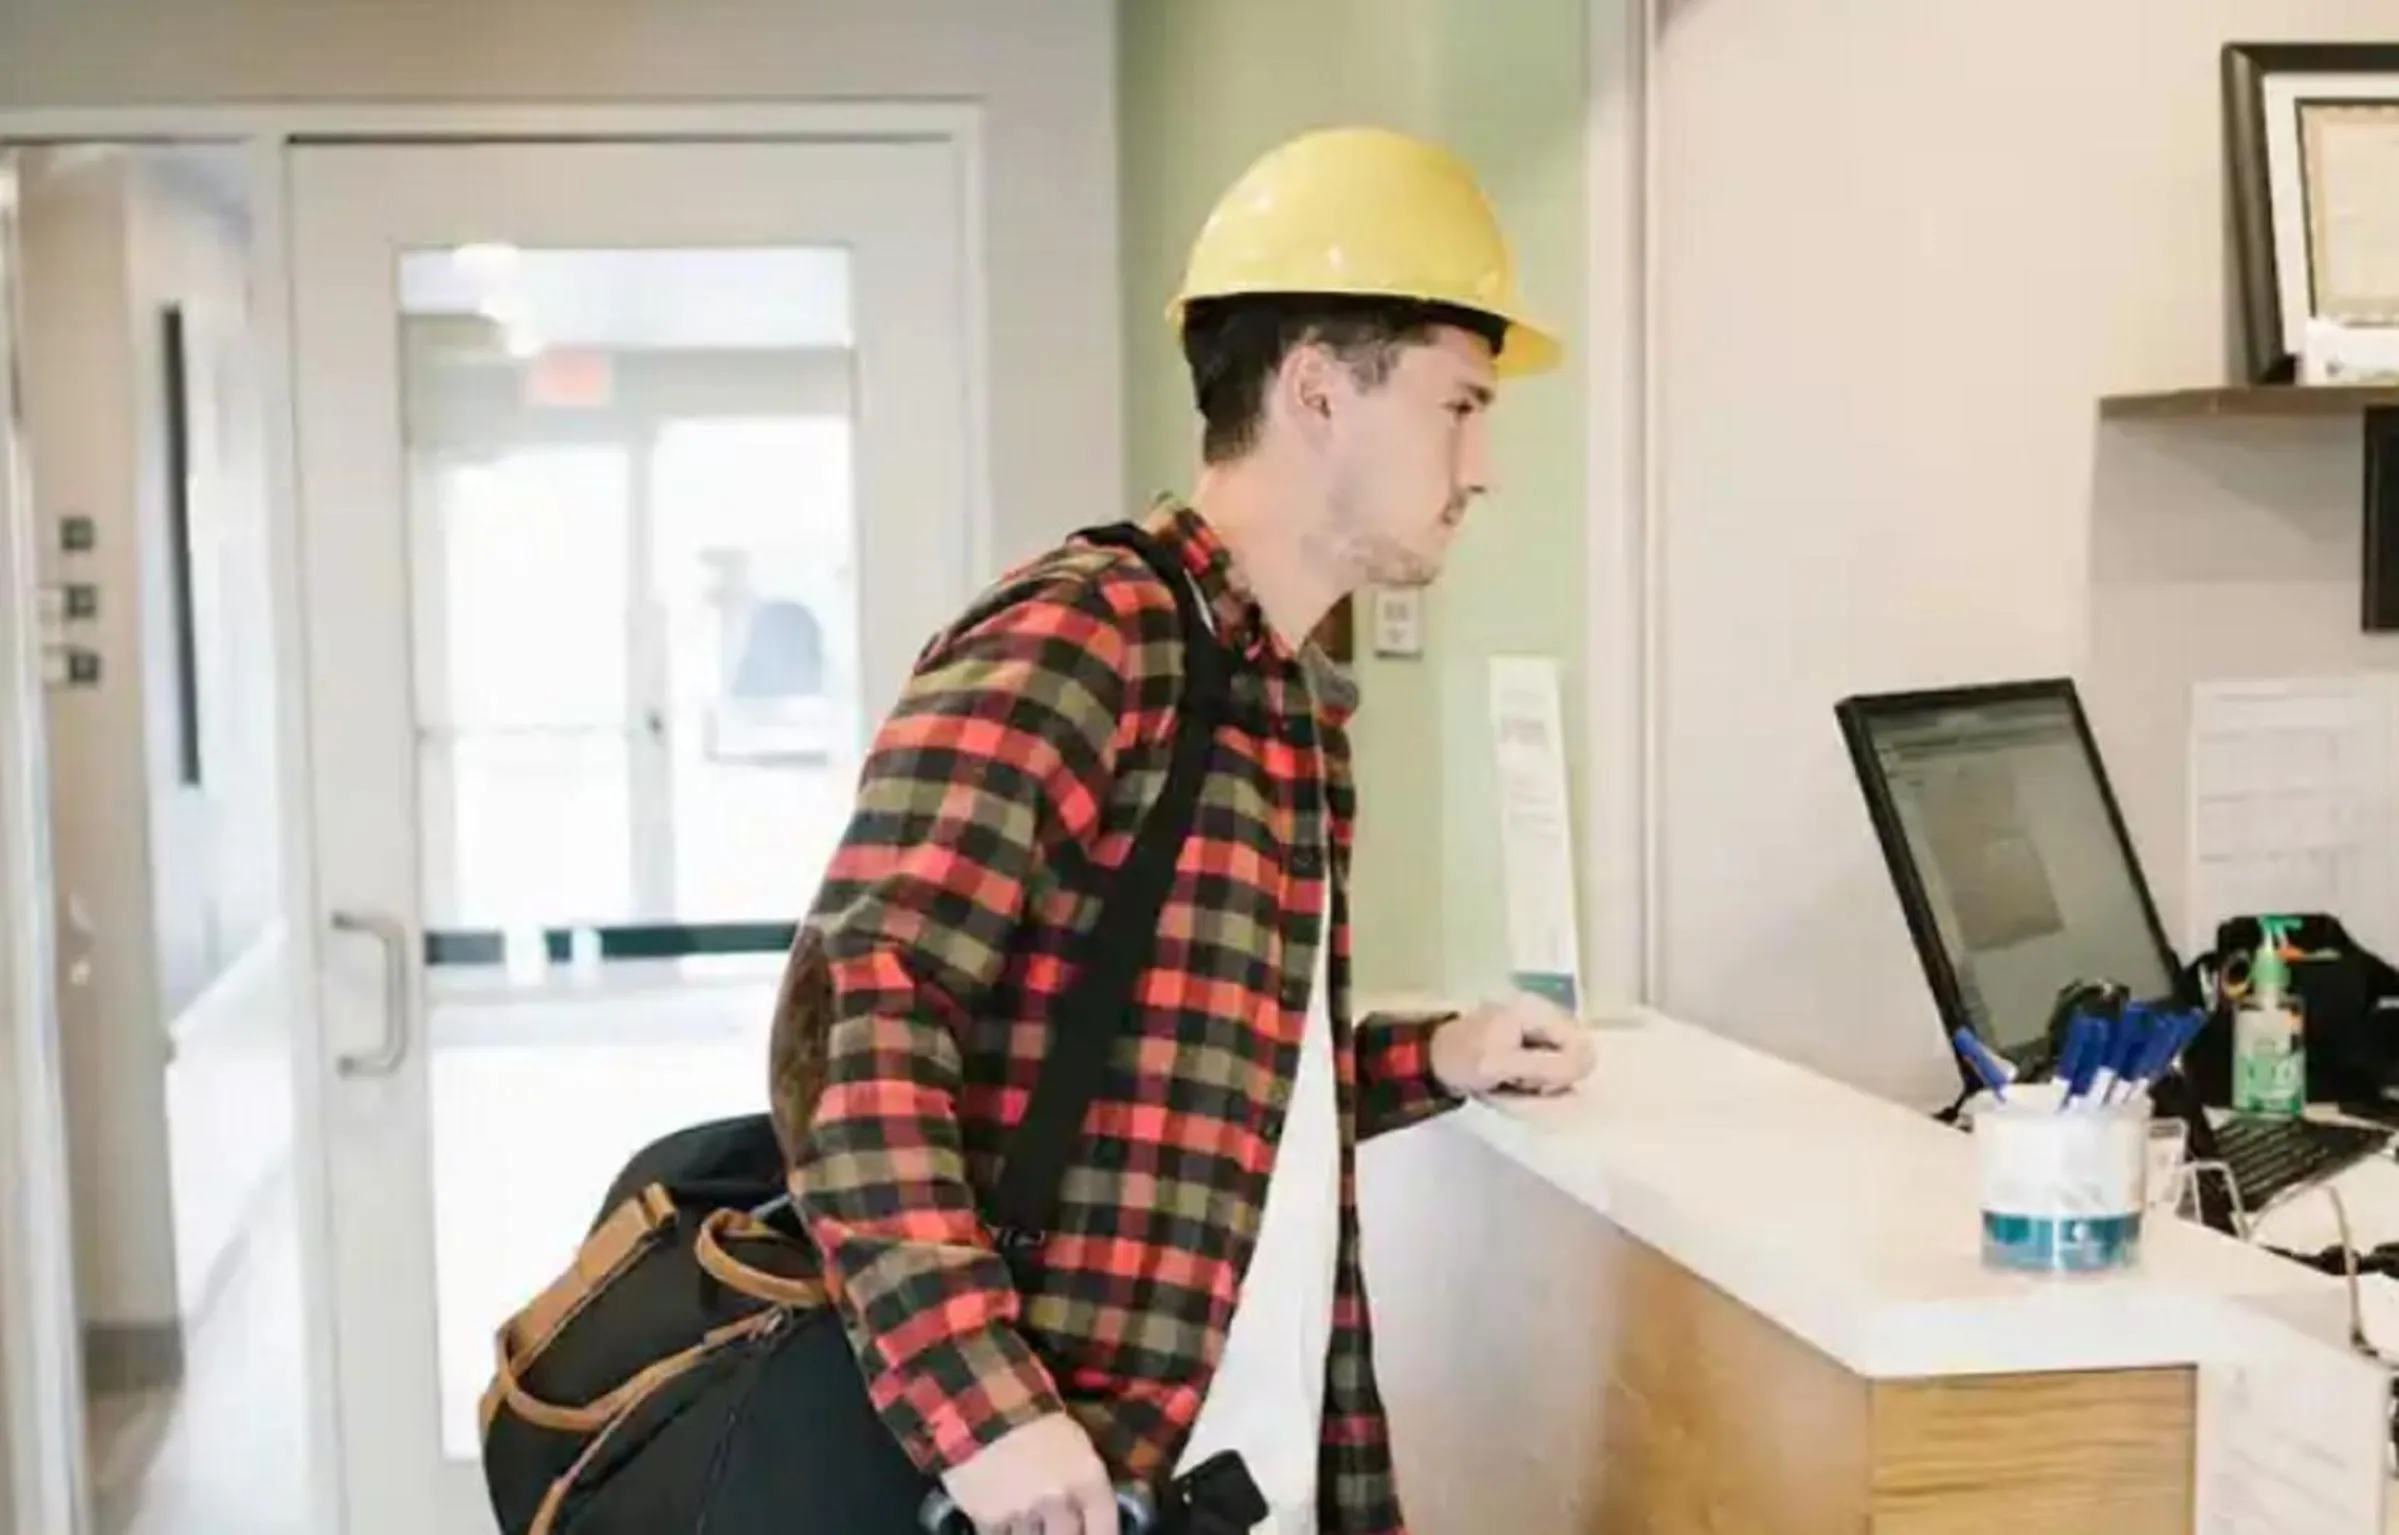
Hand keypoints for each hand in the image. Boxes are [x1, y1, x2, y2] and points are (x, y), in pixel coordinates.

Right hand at [937, 1412, 1119, 1534]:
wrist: (982, 1403)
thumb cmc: (1034, 1417)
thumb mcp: (1075, 1444)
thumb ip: (1085, 1485)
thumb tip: (1085, 1517)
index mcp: (1087, 1479)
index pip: (1105, 1530)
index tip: (1088, 1534)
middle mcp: (1059, 1501)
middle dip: (1061, 1533)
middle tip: (1056, 1525)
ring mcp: (1023, 1513)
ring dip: (1029, 1530)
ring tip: (1023, 1509)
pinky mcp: (989, 1519)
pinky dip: (1000, 1529)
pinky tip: (999, 1512)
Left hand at [1430, 992, 1596, 1097]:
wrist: (1433, 1060)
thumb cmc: (1464, 1058)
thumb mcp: (1504, 1064)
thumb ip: (1547, 1065)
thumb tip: (1587, 1064)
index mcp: (1537, 1011)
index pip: (1580, 1048)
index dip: (1564, 1072)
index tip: (1536, 1083)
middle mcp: (1543, 1016)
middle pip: (1573, 1058)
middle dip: (1549, 1079)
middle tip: (1519, 1083)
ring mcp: (1537, 1031)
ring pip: (1560, 1068)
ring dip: (1539, 1084)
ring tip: (1510, 1082)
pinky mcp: (1530, 1046)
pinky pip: (1546, 1070)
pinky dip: (1530, 1081)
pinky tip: (1510, 1082)